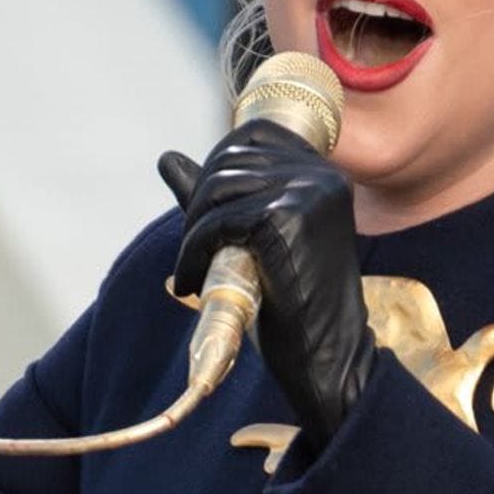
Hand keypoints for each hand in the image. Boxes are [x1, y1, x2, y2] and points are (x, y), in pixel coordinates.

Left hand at [158, 121, 374, 456]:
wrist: (327, 358)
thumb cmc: (292, 303)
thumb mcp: (254, 239)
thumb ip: (216, 197)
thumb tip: (166, 158)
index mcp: (323, 173)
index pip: (251, 135)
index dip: (215, 168)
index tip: (204, 217)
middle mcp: (321, 174)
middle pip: (229, 160)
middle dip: (197, 204)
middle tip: (192, 253)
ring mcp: (308, 193)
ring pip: (218, 189)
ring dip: (191, 232)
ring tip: (191, 272)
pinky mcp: (286, 219)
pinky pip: (216, 222)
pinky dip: (192, 252)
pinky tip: (191, 284)